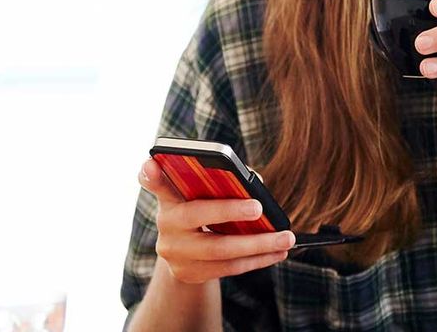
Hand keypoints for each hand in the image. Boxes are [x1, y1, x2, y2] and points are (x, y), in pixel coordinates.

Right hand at [138, 158, 294, 283]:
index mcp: (168, 197)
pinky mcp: (190, 274)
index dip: (151, 174)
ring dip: (258, 245)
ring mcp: (176, 253)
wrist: (183, 254)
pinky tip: (277, 252)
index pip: (155, 182)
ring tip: (286, 238)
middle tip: (258, 207)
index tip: (151, 164)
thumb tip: (254, 181)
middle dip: (230, 211)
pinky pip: (229, 268)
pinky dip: (257, 260)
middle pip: (196, 216)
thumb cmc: (200, 211)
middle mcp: (166, 224)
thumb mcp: (200, 195)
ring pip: (220, 250)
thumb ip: (219, 182)